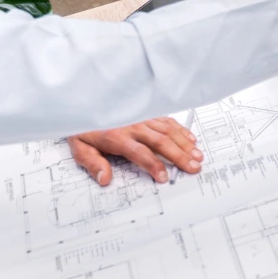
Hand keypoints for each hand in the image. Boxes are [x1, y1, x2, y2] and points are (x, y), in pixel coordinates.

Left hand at [68, 117, 203, 185]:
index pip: (141, 153)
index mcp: (118, 137)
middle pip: (161, 142)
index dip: (154, 166)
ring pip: (168, 131)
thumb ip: (93, 163)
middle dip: (180, 156)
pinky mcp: (147, 112)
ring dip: (184, 144)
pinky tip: (190, 139)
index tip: (163, 178)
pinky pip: (167, 120)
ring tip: (197, 156)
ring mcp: (142, 117)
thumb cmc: (84, 125)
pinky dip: (181, 129)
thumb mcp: (80, 147)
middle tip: (193, 168)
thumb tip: (104, 178)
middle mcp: (134, 126)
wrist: (85, 100)